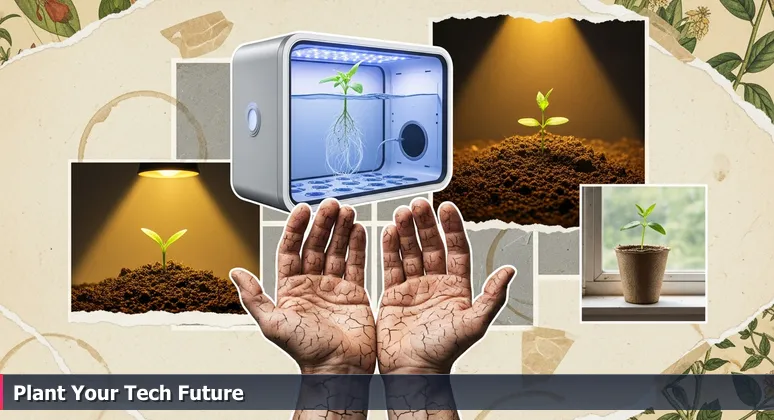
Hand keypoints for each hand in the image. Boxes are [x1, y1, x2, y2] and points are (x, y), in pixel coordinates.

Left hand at [231, 199, 375, 374]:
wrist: (336, 368)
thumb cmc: (305, 351)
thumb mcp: (272, 323)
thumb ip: (254, 297)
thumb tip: (235, 272)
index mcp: (290, 288)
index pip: (291, 249)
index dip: (296, 228)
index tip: (303, 209)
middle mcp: (311, 284)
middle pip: (315, 245)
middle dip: (323, 223)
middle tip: (331, 204)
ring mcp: (333, 287)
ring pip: (336, 250)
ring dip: (341, 230)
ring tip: (347, 211)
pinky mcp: (354, 293)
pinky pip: (356, 264)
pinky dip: (359, 246)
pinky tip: (360, 229)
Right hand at [377, 199, 515, 374]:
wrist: (414, 371)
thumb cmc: (445, 352)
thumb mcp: (474, 323)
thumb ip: (492, 296)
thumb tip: (510, 270)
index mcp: (457, 286)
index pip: (456, 248)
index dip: (452, 227)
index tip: (446, 206)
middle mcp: (437, 283)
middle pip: (432, 244)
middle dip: (425, 223)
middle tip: (418, 203)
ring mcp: (415, 287)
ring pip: (411, 251)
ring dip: (407, 231)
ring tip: (401, 212)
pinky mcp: (394, 293)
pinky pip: (392, 265)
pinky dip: (389, 248)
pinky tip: (388, 230)